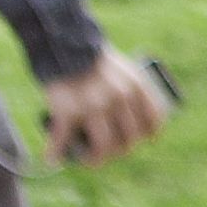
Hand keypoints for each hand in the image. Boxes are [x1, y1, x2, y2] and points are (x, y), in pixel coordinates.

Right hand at [43, 51, 173, 164]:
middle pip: (129, 138)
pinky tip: (53, 159)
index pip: (153, 120)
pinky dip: (55, 152)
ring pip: (104, 146)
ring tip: (91, 161)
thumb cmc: (95, 59)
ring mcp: (94, 107)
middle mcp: (119, 99)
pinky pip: (63, 139)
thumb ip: (132, 91)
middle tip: (113, 151)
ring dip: (97, 159)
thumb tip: (136, 118)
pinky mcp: (68, 112)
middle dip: (122, 149)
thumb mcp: (124, 69)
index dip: (149, 134)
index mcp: (136, 86)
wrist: (65, 45)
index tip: (144, 139)